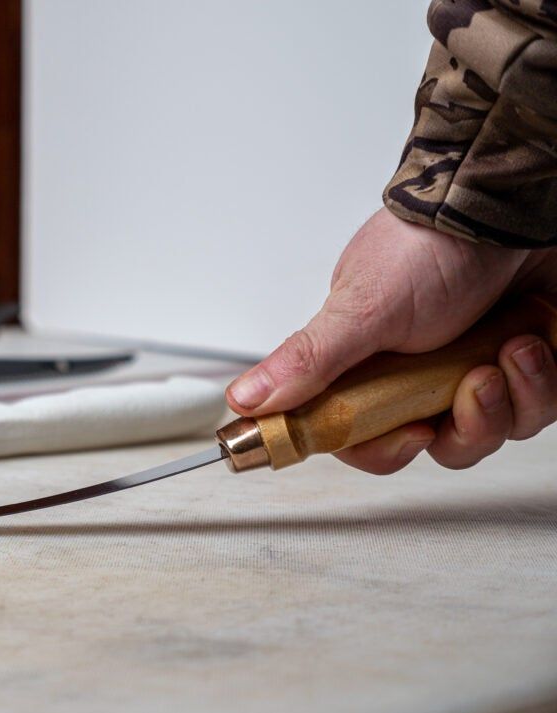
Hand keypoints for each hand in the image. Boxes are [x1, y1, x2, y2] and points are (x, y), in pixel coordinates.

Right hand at [226, 208, 556, 473]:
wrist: (508, 207)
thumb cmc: (431, 247)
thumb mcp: (361, 310)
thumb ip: (307, 363)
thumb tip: (242, 399)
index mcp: (366, 367)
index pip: (361, 437)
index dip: (384, 448)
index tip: (408, 437)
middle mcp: (419, 374)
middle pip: (435, 446)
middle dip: (463, 426)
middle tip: (469, 383)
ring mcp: (473, 370)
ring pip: (492, 432)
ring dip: (509, 400)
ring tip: (508, 349)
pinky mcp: (523, 368)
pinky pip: (536, 409)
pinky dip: (540, 383)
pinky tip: (531, 344)